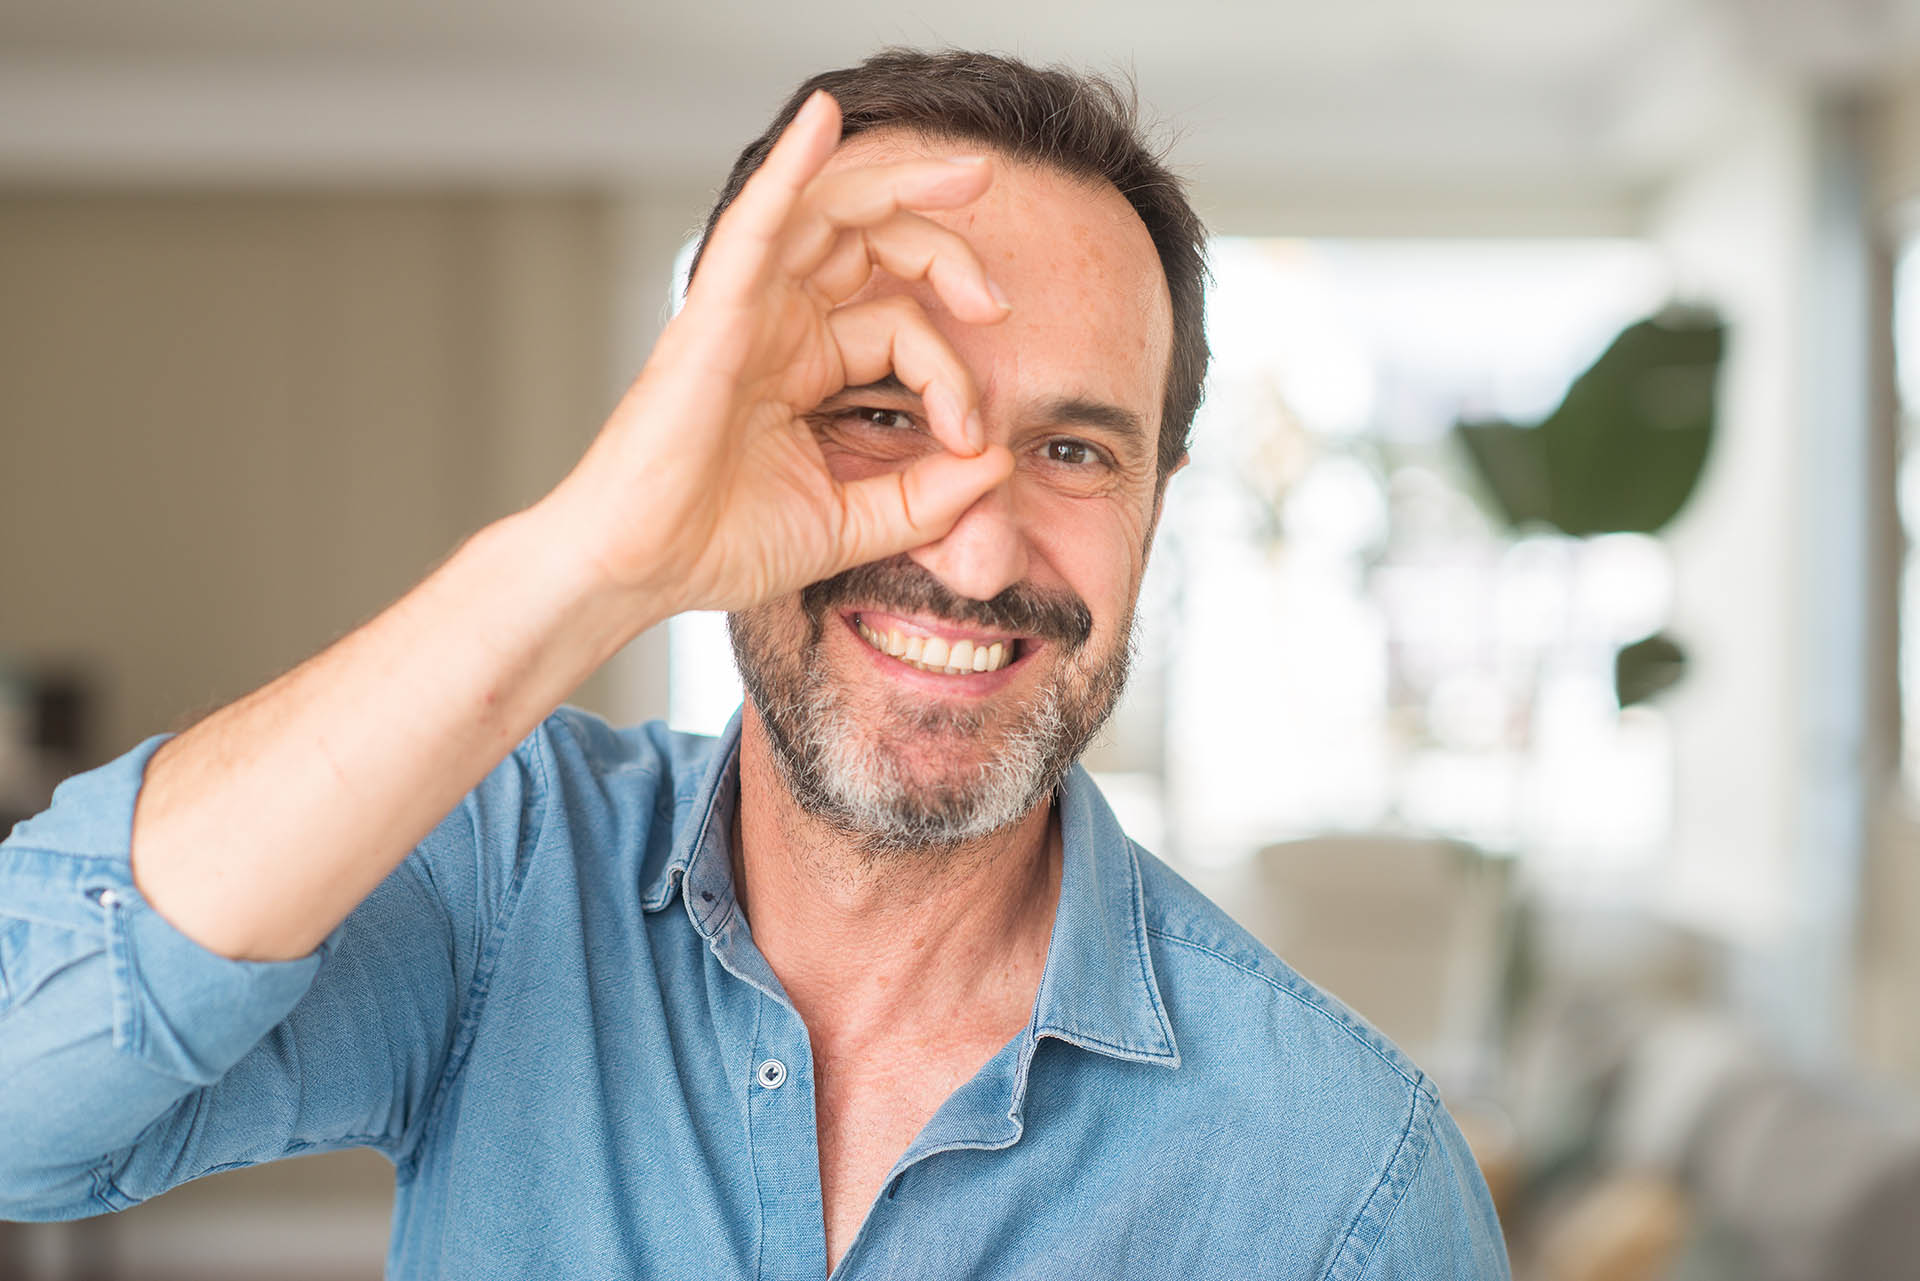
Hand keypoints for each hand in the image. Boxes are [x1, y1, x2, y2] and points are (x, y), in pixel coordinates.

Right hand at [546, 90, 1015, 616]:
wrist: (644, 572)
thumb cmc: (721, 545)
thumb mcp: (853, 522)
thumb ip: (928, 499)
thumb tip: (1002, 465)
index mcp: (808, 362)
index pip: (903, 326)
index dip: (953, 374)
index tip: (973, 440)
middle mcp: (779, 323)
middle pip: (874, 242)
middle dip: (947, 249)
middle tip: (999, 302)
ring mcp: (747, 310)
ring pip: (830, 212)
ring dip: (902, 183)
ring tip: (973, 176)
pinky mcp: (714, 313)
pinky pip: (757, 222)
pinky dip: (790, 167)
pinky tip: (821, 119)